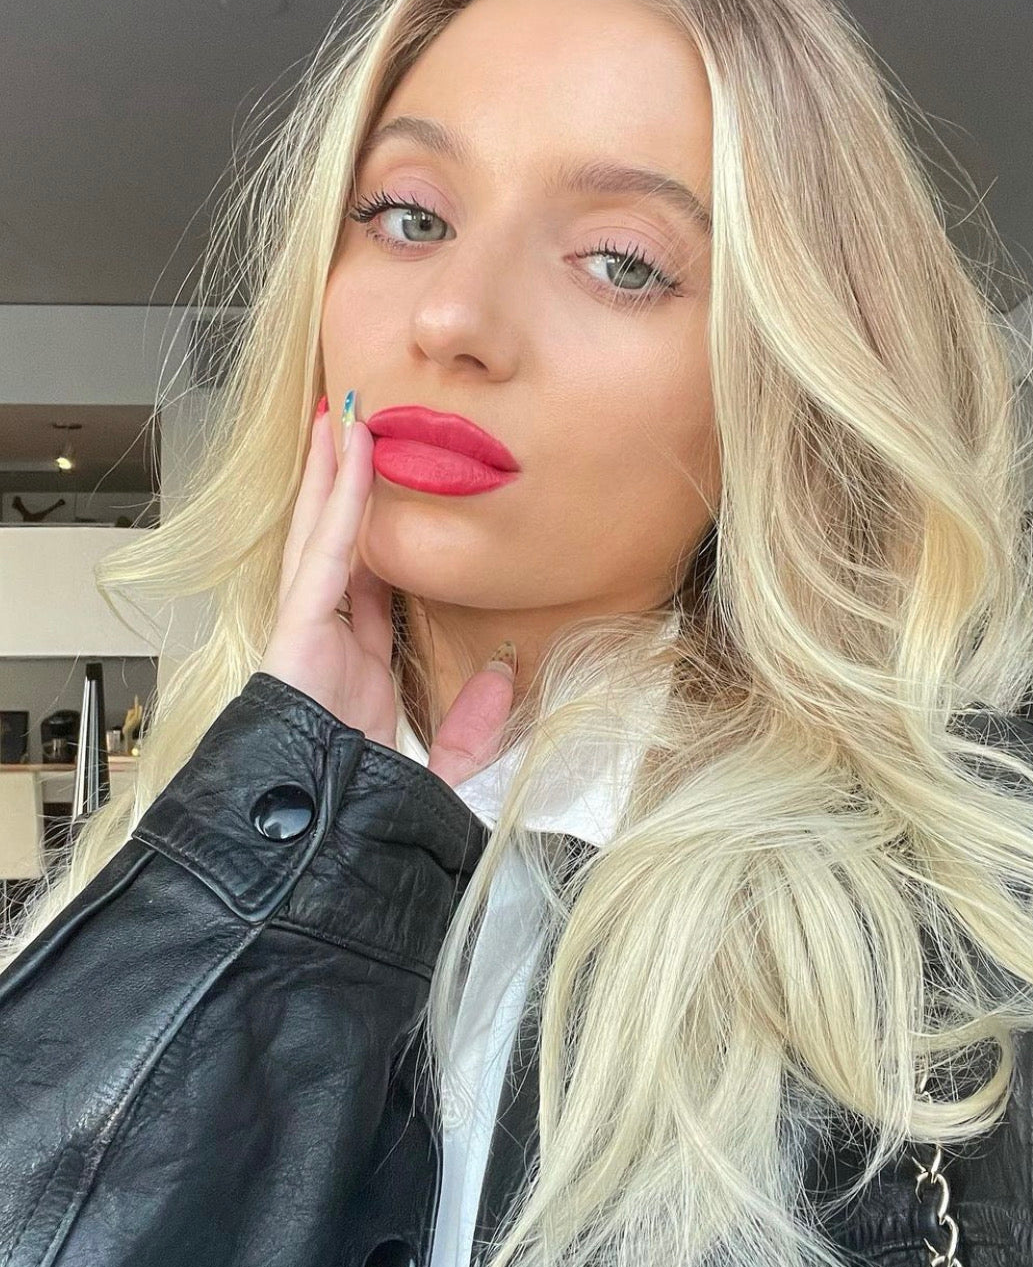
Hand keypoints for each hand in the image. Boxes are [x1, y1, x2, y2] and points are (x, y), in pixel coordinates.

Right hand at [257, 406, 515, 788]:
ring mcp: (305, 634)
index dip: (375, 542)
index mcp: (356, 679)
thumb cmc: (361, 822)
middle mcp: (326, 648)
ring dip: (331, 473)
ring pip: (319, 535)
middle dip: (342, 491)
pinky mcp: (296, 628)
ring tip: (340, 415)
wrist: (316, 851)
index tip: (390, 506)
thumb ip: (470, 730)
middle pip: (335, 550)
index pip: (368, 594)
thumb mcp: (440, 773)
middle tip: (353, 434)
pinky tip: (348, 448)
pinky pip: (324, 551)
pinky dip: (338, 498)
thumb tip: (503, 678)